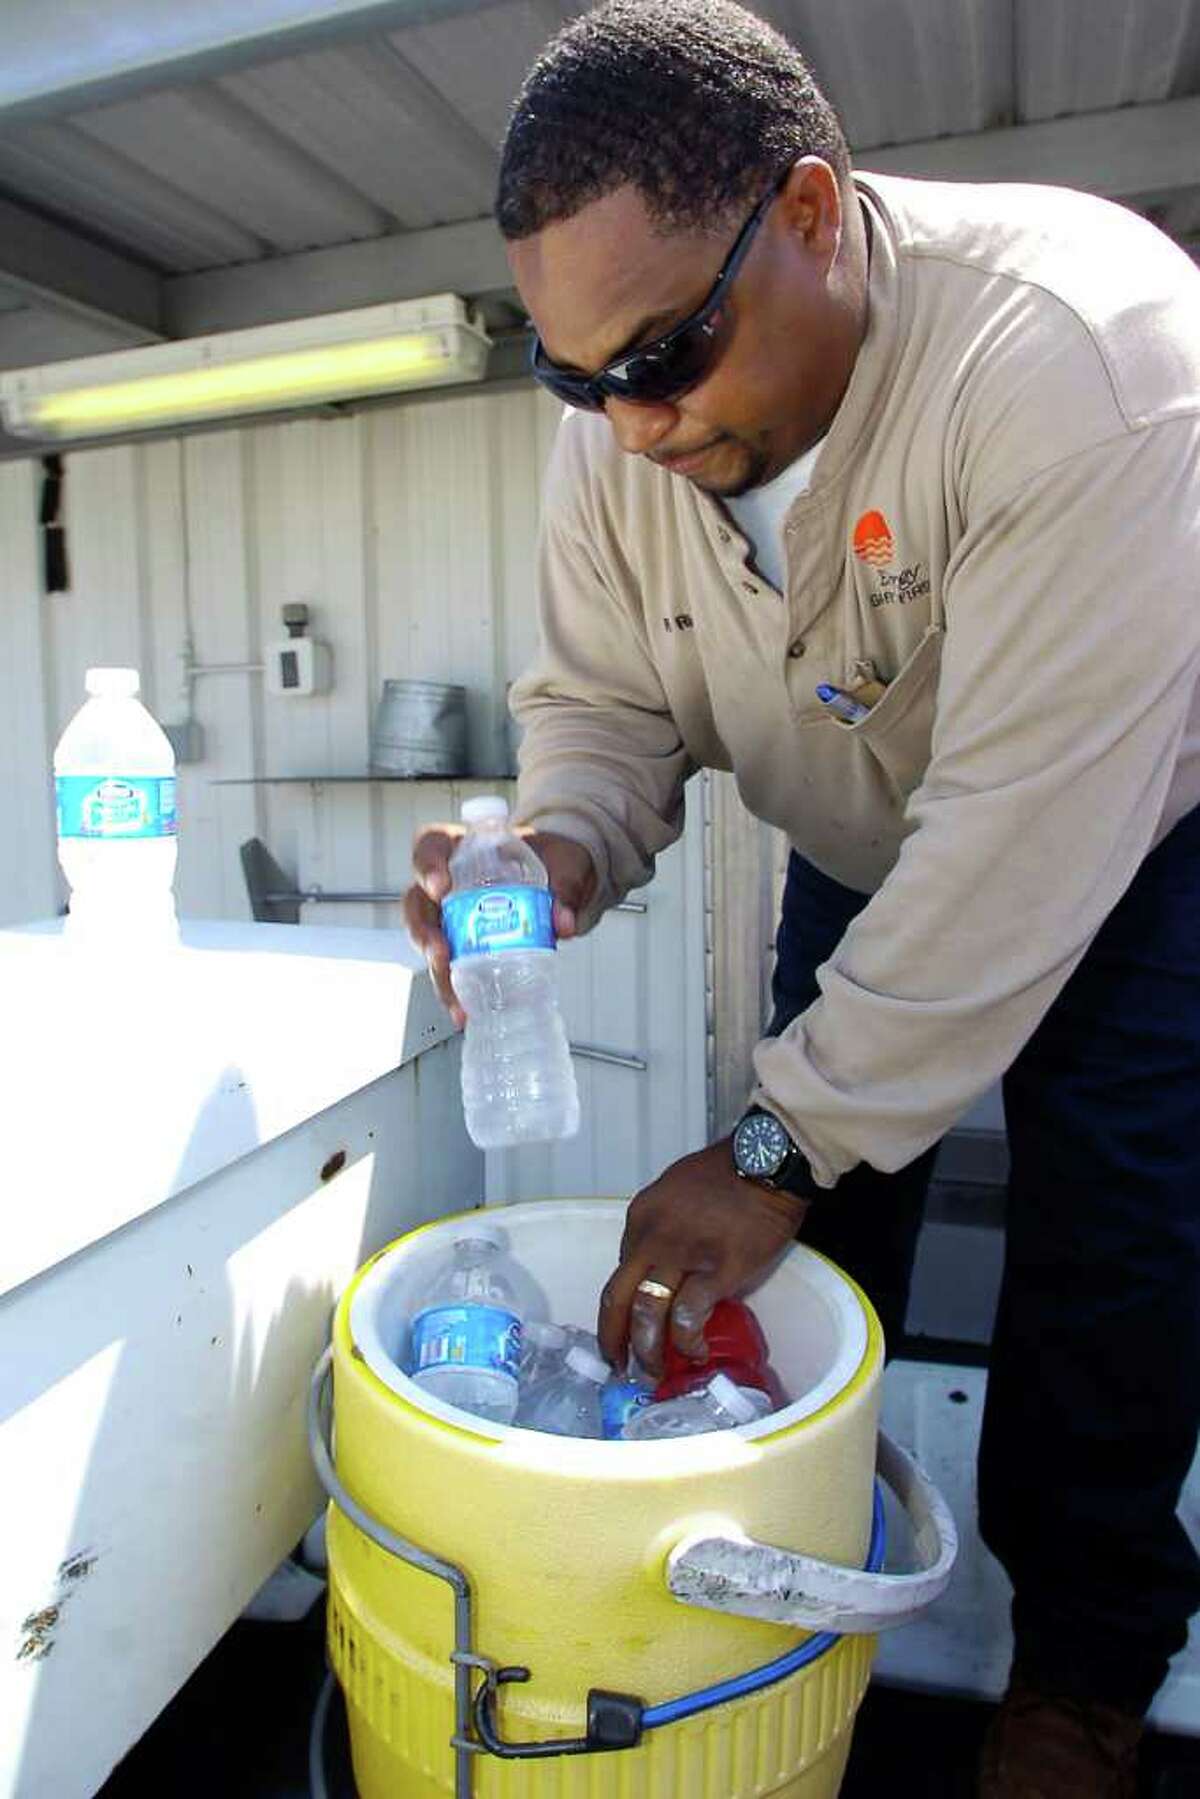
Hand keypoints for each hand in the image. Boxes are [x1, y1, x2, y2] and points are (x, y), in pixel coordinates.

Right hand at [404, 825, 596, 1025]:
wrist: (566, 878)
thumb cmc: (553, 858)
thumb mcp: (563, 863)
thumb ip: (564, 885)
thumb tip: (562, 921)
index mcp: (463, 847)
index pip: (430, 846)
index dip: (427, 866)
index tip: (440, 887)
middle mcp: (448, 881)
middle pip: (417, 903)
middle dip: (424, 932)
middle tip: (441, 953)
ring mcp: (452, 914)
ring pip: (428, 941)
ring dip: (437, 971)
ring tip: (455, 997)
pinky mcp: (464, 943)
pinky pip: (450, 966)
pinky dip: (456, 990)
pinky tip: (466, 1010)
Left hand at [597, 1139, 808, 1374]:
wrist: (766, 1161)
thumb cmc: (726, 1172)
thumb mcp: (674, 1190)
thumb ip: (661, 1227)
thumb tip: (661, 1264)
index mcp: (641, 1217)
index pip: (620, 1272)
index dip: (620, 1307)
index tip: (625, 1327)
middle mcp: (653, 1237)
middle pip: (617, 1297)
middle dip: (613, 1339)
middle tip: (619, 1366)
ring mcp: (683, 1254)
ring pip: (647, 1312)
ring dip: (646, 1350)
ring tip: (654, 1373)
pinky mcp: (718, 1270)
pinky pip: (689, 1315)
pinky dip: (687, 1340)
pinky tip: (695, 1352)